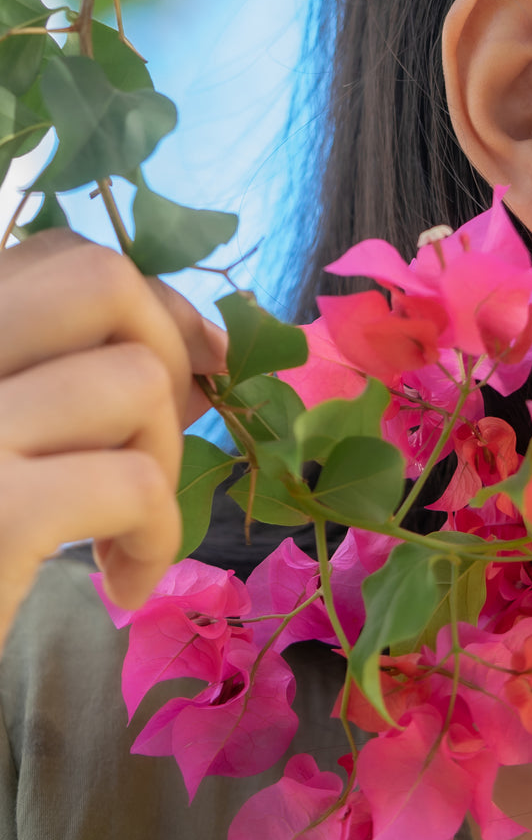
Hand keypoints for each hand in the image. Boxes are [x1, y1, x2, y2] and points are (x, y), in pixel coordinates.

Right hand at [0, 229, 226, 653]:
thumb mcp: (0, 438)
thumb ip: (62, 380)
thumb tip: (203, 351)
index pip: (57, 257)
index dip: (144, 301)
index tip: (182, 364)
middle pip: (99, 281)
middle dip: (166, 347)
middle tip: (167, 433)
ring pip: (133, 380)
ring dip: (161, 456)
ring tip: (125, 526)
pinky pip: (134, 485)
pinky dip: (159, 535)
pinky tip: (122, 583)